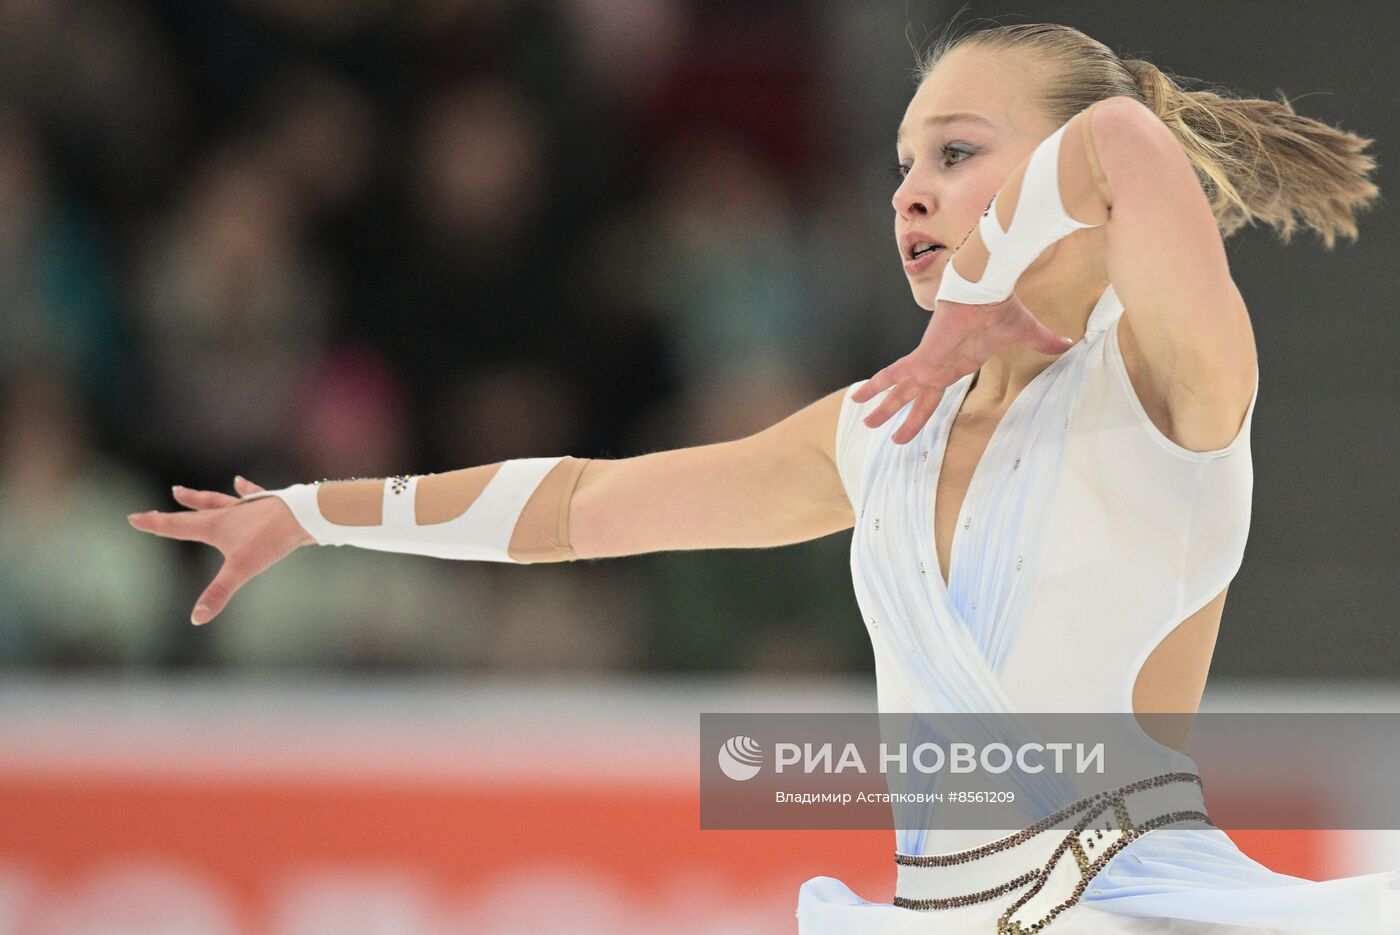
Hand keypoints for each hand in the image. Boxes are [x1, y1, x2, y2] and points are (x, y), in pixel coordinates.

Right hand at [127, 475, 314, 624]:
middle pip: (196, 511)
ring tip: (183, 492)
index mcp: (215, 525)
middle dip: (175, 511)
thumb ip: (218, 593)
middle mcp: (228, 513)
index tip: (133, 517)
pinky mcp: (268, 505)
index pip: (177, 526)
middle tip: (160, 503)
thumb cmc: (269, 539)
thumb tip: (196, 618)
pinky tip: (240, 482)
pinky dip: (245, 489)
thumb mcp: (241, 570)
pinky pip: (252, 495)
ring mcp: (248, 507)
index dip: (154, 524)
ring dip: (201, 498)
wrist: (303, 515)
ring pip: (218, 501)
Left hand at [850, 292, 1075, 443]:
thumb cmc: (1001, 307)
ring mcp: (929, 362)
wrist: (989, 288)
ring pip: (900, 391)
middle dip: (899, 415)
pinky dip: (877, 385)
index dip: (924, 408)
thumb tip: (1069, 345)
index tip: (913, 421)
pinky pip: (894, 374)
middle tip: (882, 431)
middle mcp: (939, 367)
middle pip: (915, 398)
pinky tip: (860, 397)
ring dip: (883, 407)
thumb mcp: (1025, 334)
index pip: (936, 393)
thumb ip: (1043, 343)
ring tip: (866, 423)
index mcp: (957, 364)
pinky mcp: (923, 356)